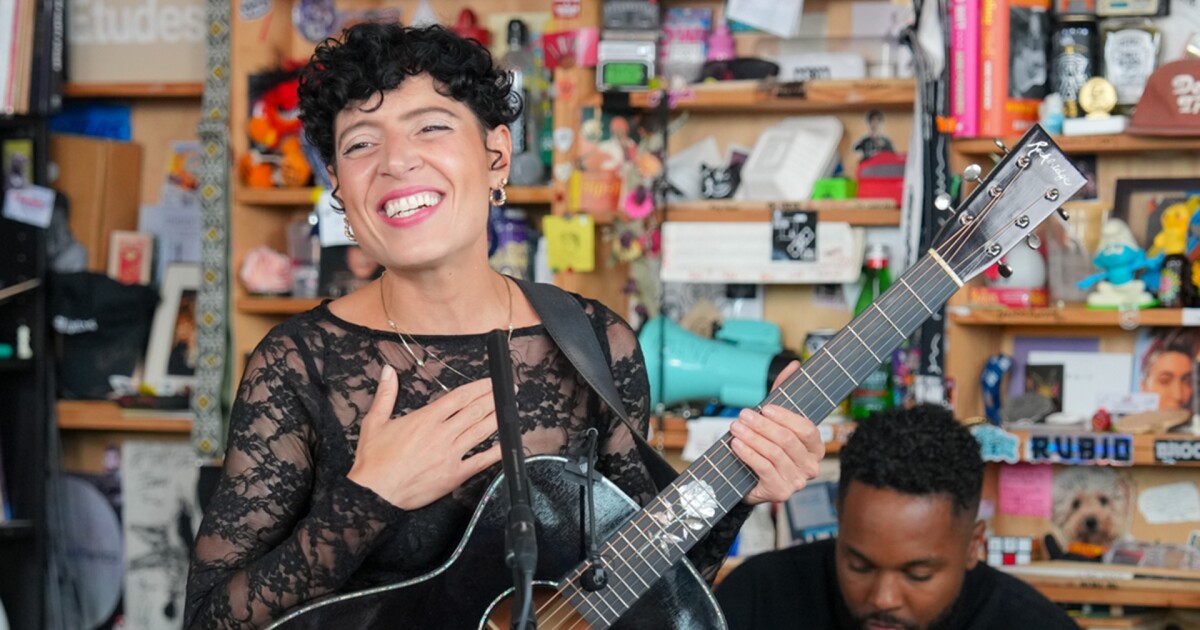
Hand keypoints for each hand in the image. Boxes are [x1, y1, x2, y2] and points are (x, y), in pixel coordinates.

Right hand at [348, 365, 501, 509]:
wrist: (374, 495)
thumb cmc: (373, 461)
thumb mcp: (375, 422)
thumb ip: (386, 395)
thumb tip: (388, 371)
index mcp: (425, 419)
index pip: (459, 397)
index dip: (479, 387)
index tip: (492, 381)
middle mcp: (442, 434)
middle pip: (475, 411)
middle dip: (494, 398)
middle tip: (509, 390)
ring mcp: (450, 455)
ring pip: (481, 431)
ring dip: (498, 417)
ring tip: (511, 408)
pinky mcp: (454, 476)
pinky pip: (481, 461)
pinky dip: (496, 452)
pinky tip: (506, 443)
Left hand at [729, 360, 824, 504]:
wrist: (748, 480)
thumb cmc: (764, 448)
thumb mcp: (774, 420)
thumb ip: (784, 392)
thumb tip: (793, 364)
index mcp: (815, 447)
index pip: (806, 429)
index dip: (784, 417)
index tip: (764, 407)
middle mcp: (811, 465)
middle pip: (788, 440)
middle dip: (762, 425)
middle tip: (743, 415)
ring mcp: (797, 481)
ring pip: (775, 453)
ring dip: (752, 438)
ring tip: (736, 428)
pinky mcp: (780, 491)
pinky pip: (764, 468)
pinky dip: (748, 454)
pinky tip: (737, 445)